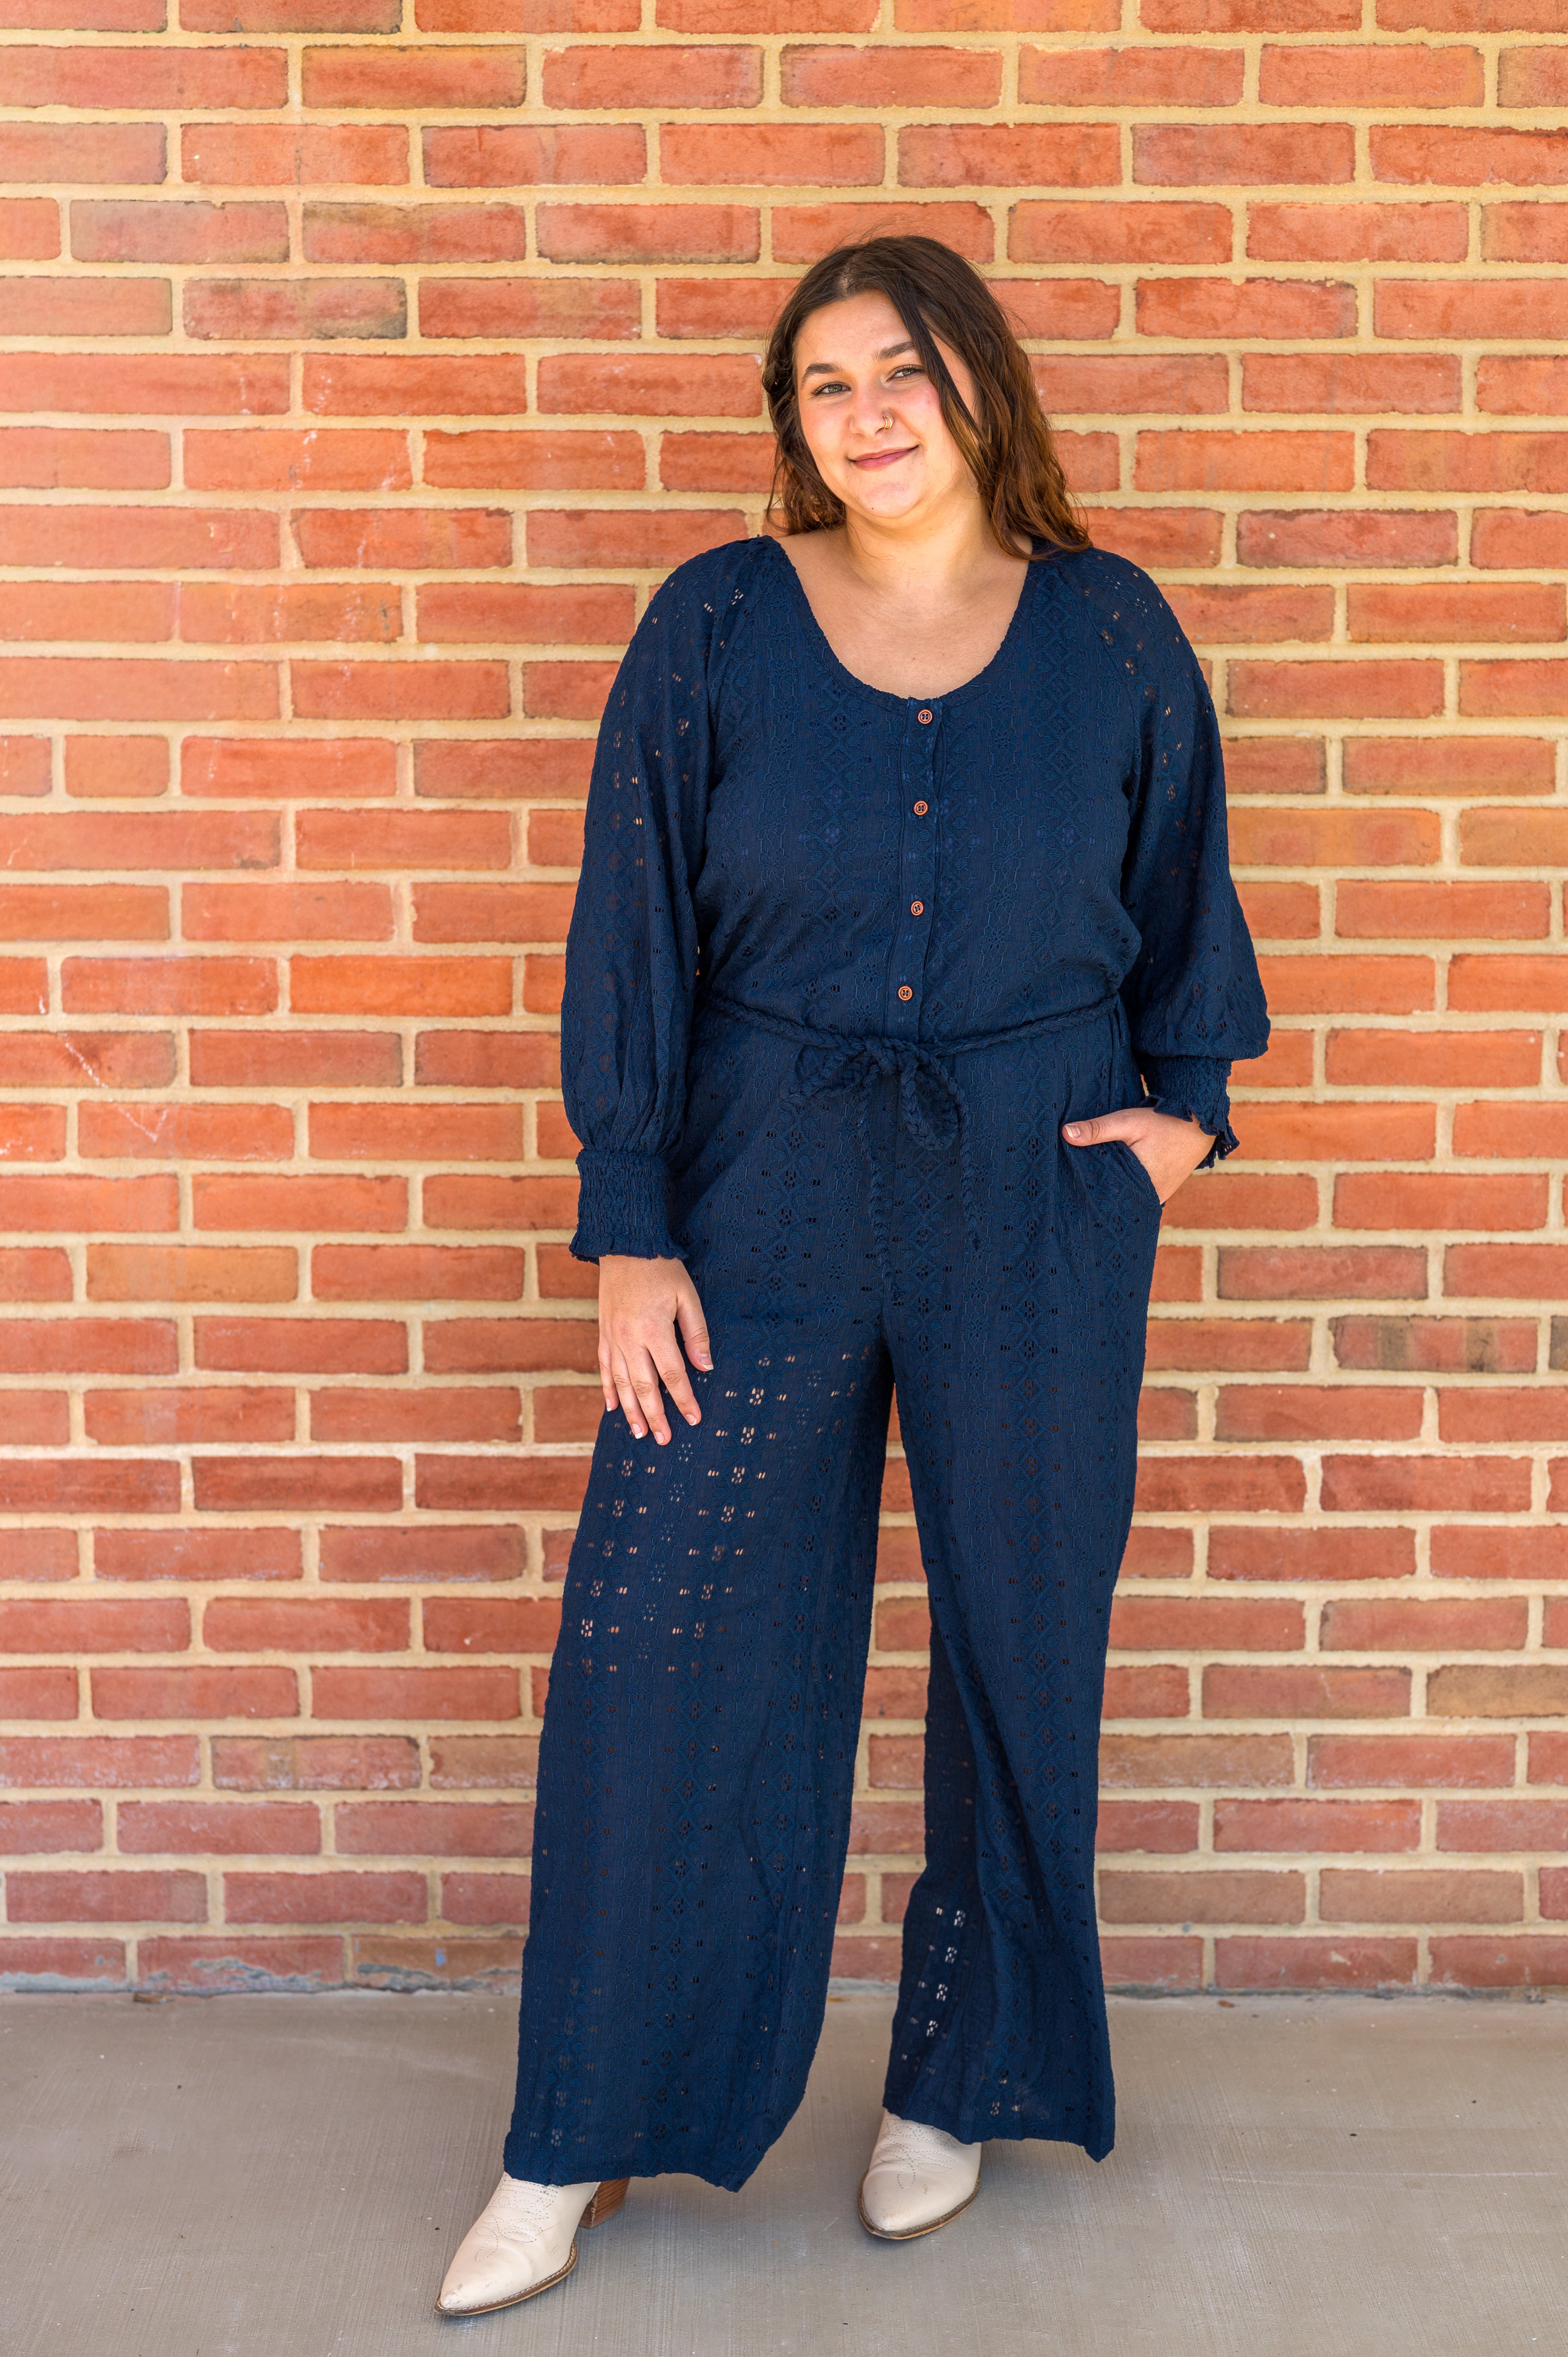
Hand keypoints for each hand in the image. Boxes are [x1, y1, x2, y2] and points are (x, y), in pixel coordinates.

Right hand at [597, 1254, 711, 1444]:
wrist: (625, 1245)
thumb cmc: (662, 1269)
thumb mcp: (687, 1296)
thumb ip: (696, 1333)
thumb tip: (706, 1367)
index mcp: (654, 1330)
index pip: (673, 1375)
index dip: (684, 1399)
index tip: (694, 1420)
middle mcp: (629, 1339)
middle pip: (644, 1386)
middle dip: (656, 1415)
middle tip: (664, 1439)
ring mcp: (612, 1337)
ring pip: (621, 1383)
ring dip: (631, 1410)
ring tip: (640, 1432)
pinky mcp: (603, 1332)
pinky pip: (604, 1368)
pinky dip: (608, 1389)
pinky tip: (612, 1408)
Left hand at [1061, 1105, 1214, 1205]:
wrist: (1200, 1126)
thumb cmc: (1163, 1123)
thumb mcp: (1127, 1122)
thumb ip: (1098, 1129)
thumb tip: (1065, 1134)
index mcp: (1138, 1184)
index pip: (1102, 1195)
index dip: (1084, 1189)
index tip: (1066, 1186)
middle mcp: (1149, 1197)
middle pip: (1113, 1199)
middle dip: (1096, 1192)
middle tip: (1071, 1188)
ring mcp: (1157, 1198)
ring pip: (1125, 1198)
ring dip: (1111, 1191)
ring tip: (1086, 1186)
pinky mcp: (1161, 1193)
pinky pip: (1136, 1196)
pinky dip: (1124, 1189)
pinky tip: (1110, 1182)